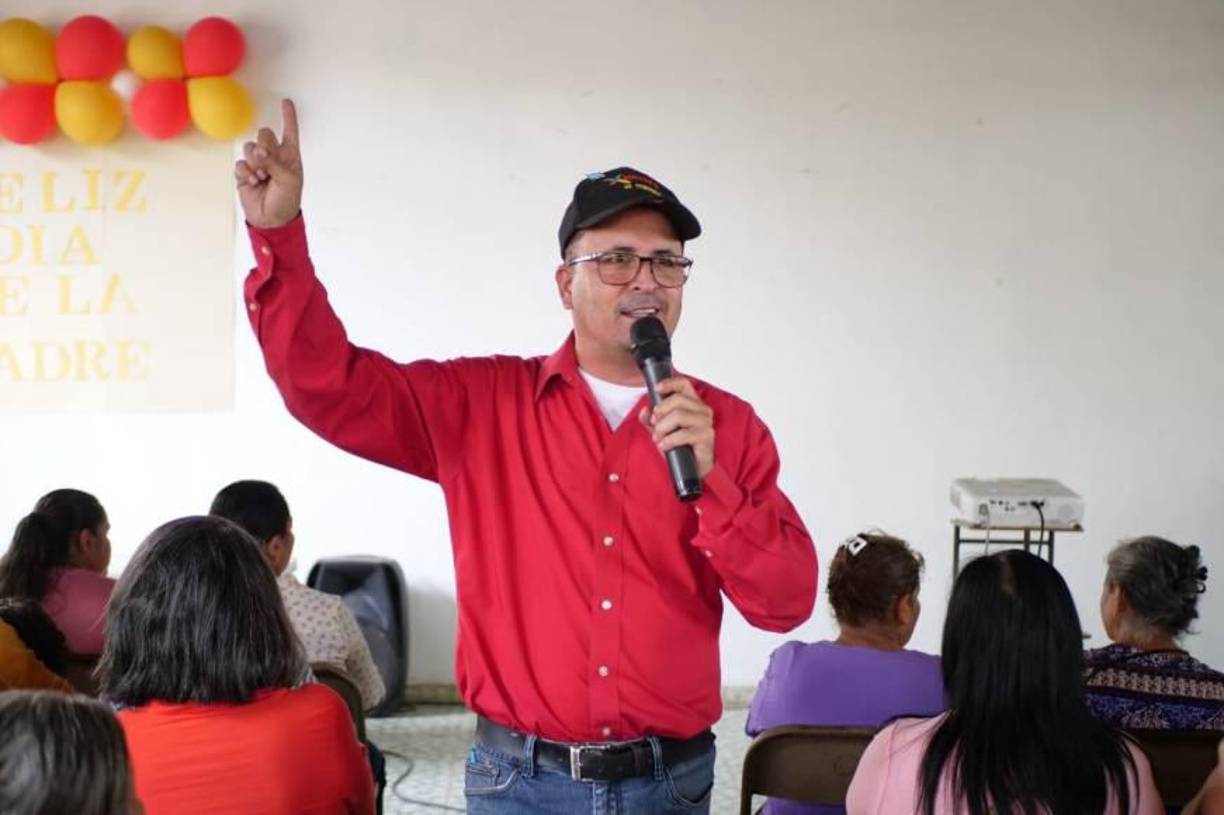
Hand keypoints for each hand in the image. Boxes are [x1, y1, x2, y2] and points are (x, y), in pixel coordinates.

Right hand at [235, 98, 302, 228]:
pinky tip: (253, 183)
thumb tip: (258, 150)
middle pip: (264, 134)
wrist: (272, 219)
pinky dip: (246, 173)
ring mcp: (258, 163)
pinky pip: (240, 164)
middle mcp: (273, 155)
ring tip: (262, 178)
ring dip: (255, 163)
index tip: (286, 101)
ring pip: (249, 147)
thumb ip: (274, 162)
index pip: (289, 131)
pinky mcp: (244, 173)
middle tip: (267, 164)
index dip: (288, 116)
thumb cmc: (286, 199)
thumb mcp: (288, 180)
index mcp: (289, 155)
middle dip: (264, 146)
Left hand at [638, 376, 714, 478]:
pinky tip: (664, 446)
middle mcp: (701, 409)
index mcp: (692, 403)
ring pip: (679, 415)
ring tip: (658, 438)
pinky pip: (684, 433)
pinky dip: (669, 440)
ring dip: (663, 428)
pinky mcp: (707, 435)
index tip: (656, 389)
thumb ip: (651, 420)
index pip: (683, 384)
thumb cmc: (681, 446)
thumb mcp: (661, 430)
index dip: (669, 383)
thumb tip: (644, 411)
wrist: (694, 468)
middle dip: (660, 412)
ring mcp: (705, 422)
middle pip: (678, 399)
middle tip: (654, 424)